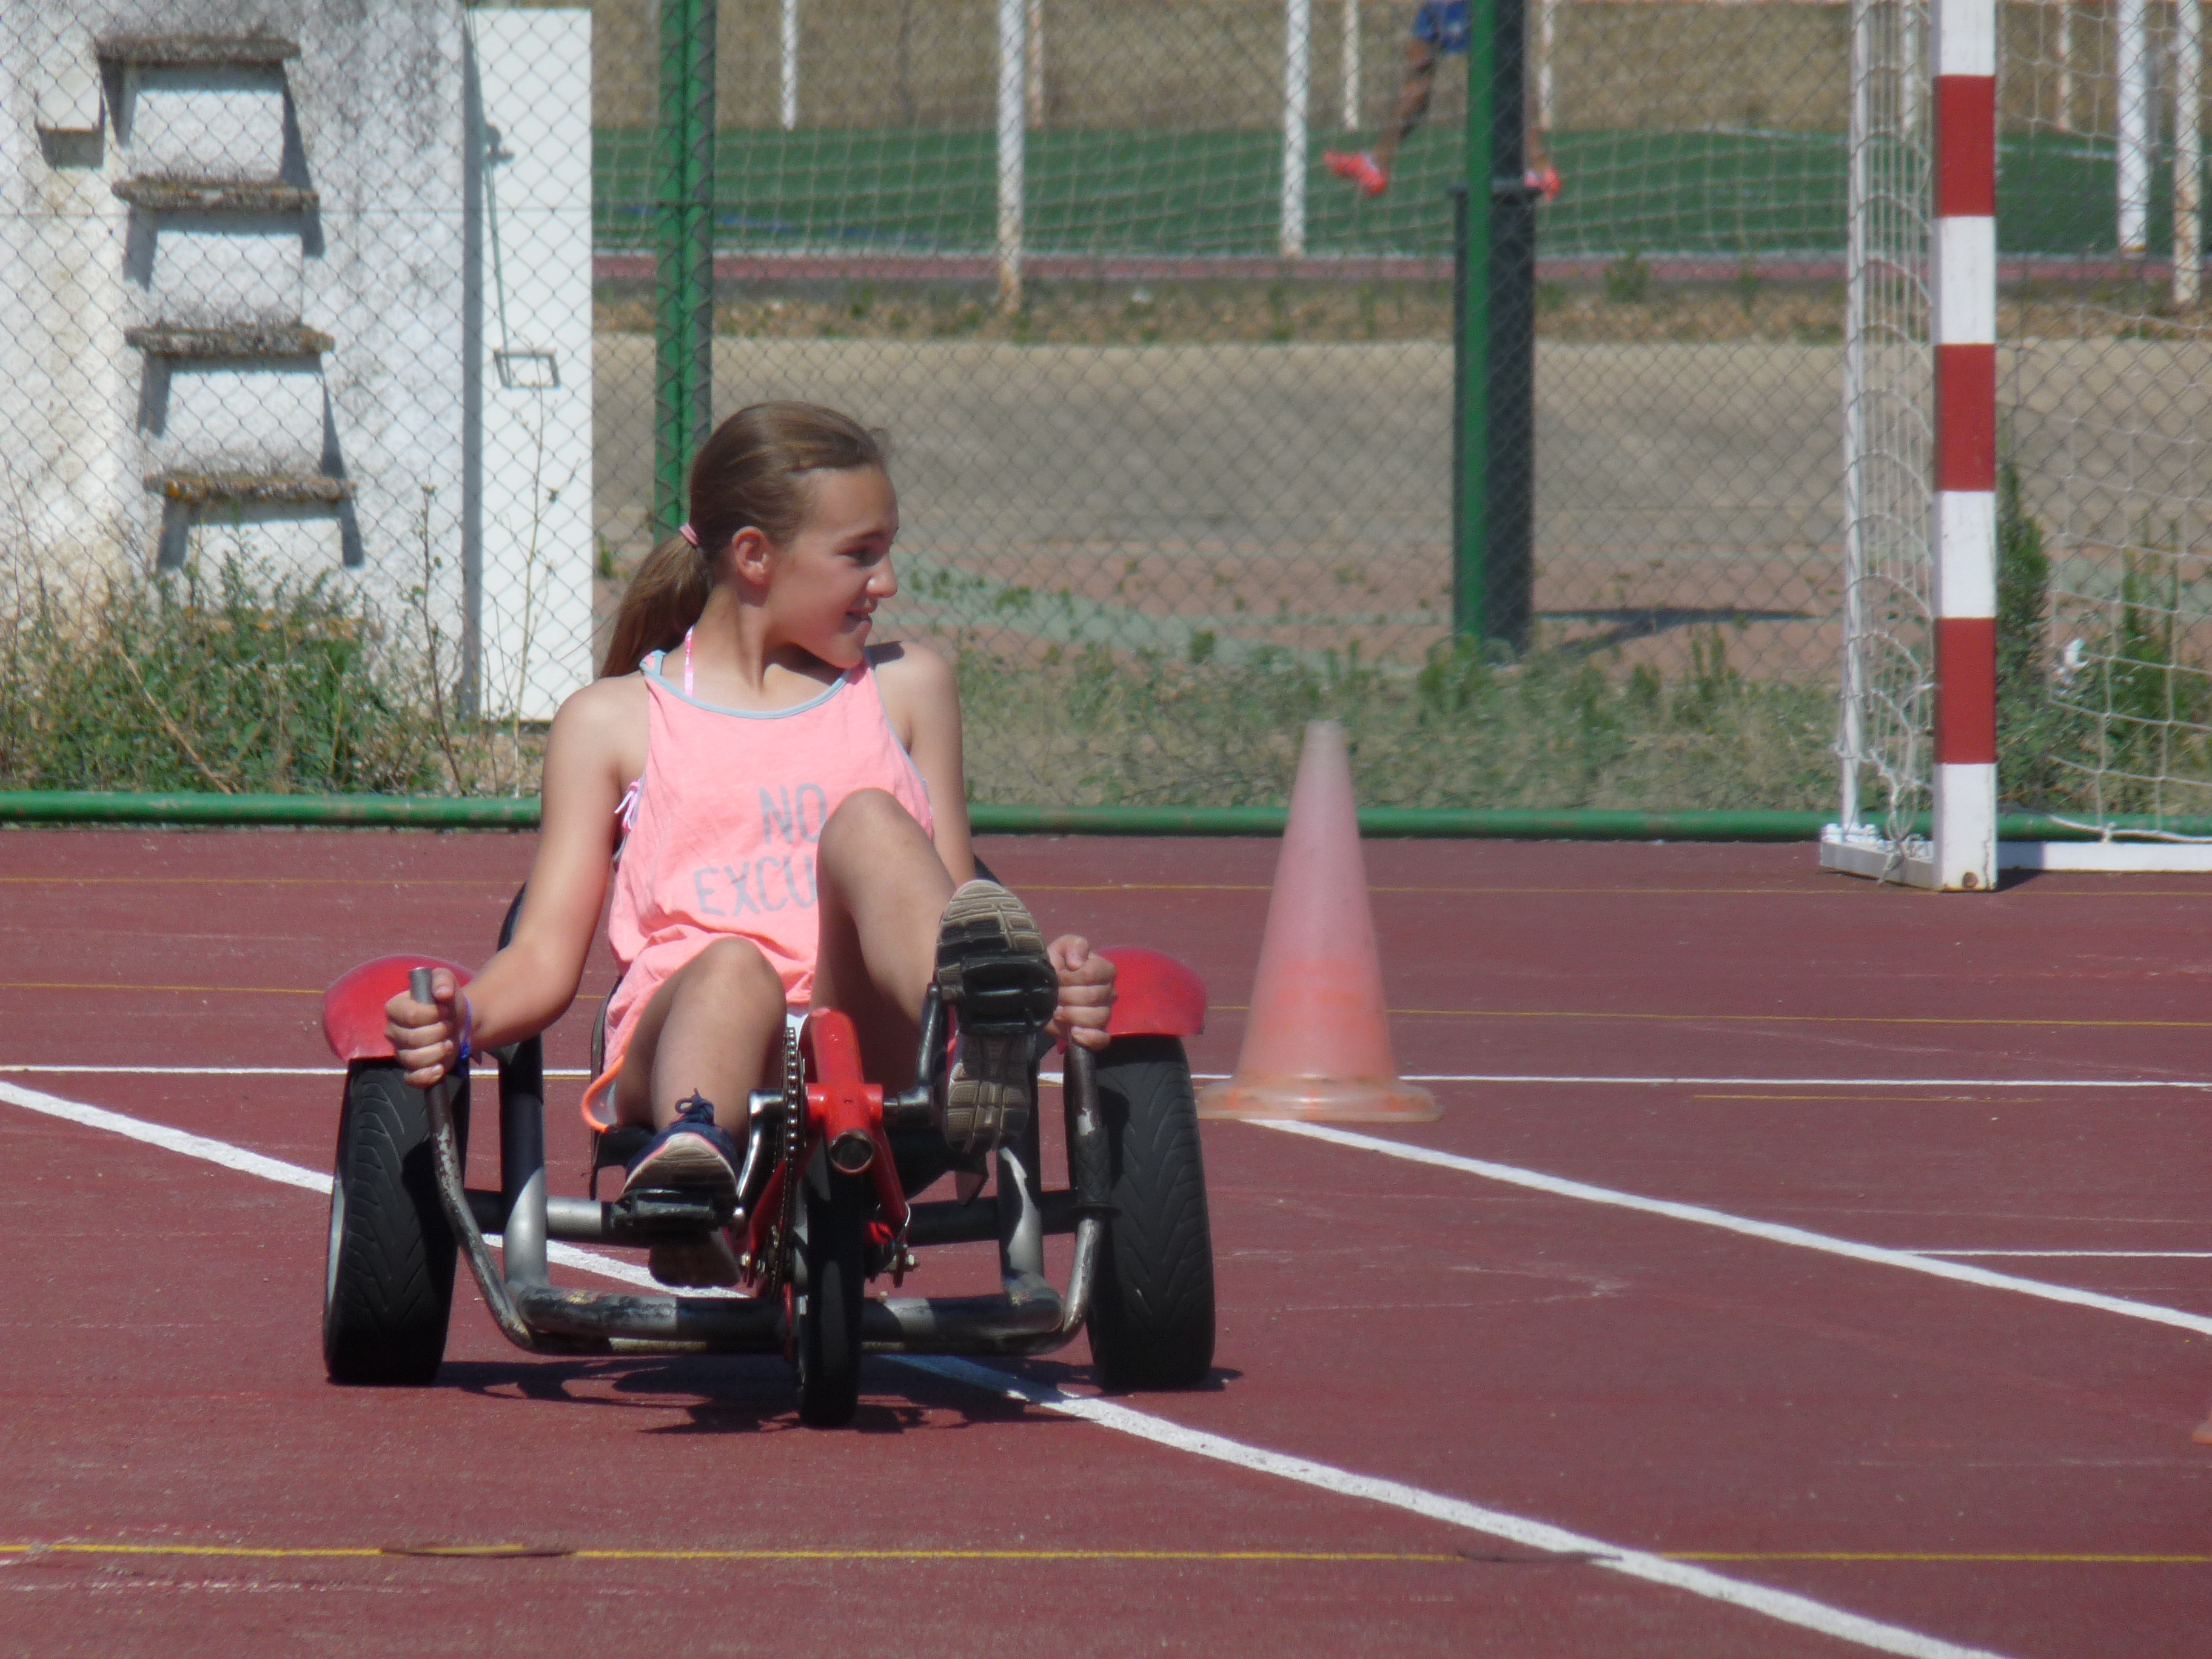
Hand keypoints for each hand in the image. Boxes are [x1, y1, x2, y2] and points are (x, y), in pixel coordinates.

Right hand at [385, 968, 469, 1087]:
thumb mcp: (446, 981)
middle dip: (439, 1032)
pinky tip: (439, 1068)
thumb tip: (442, 993)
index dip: (433, 1014)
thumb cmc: (446, 1000)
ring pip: (413, 1059)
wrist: (460, 1021)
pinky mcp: (412, 1069)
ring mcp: (400, 1052)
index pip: (411, 1016)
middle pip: (413, 1039)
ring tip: (448, 1043)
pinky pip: (412, 1079)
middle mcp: (392, 1031)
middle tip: (448, 1026)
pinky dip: (427, 1076)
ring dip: (437, 1052)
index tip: (446, 1010)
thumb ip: (442, 980)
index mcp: (395, 1008)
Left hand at [1047, 935, 1114, 1051]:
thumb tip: (1078, 962)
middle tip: (1054, 995)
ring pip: (1099, 1017)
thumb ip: (1073, 945)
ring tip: (1058, 1012)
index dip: (1072, 977)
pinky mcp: (1096, 1034)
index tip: (1058, 977)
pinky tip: (1074, 1032)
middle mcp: (1108, 992)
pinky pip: (1102, 1039)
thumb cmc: (1054, 967)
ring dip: (1073, 1015)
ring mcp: (1104, 1014)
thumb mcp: (1059, 949)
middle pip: (1094, 996)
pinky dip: (1090, 1038)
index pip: (1094, 973)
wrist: (1041, 992)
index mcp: (1103, 970)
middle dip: (1068, 996)